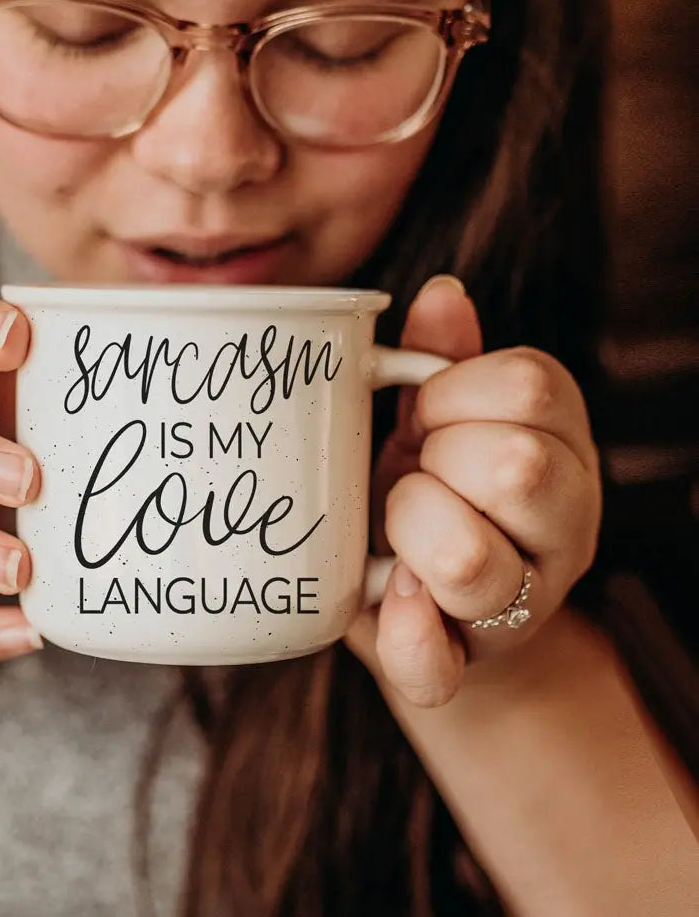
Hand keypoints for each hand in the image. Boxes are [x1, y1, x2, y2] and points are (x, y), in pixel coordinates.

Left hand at [344, 276, 601, 706]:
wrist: (425, 599)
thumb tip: (440, 293)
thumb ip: (442, 358)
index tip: (423, 415)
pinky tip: (391, 602)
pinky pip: (436, 661)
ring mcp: (526, 601)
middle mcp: (564, 521)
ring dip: (410, 533)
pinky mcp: (467, 663)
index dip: (451, 395)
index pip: (530, 388)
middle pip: (515, 466)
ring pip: (469, 559)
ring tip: (396, 530)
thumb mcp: (438, 419)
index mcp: (558, 444)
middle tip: (414, 473)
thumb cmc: (430, 486)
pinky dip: (404, 636)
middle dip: (436, 462)